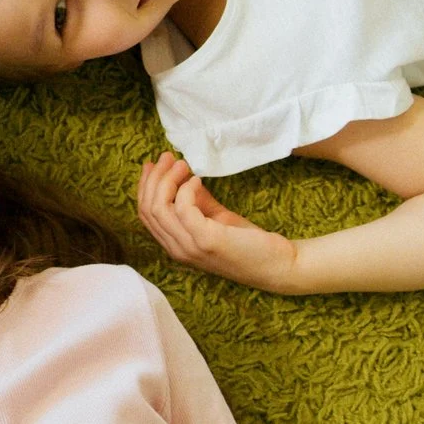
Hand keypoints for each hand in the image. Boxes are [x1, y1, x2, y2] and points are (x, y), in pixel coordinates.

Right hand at [138, 154, 303, 293]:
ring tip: (182, 164)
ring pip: (159, 208)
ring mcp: (189, 247)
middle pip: (148, 209)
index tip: (153, 163)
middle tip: (168, 157)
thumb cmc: (248, 244)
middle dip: (154, 177)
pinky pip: (182, 208)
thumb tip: (184, 178)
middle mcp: (177, 249)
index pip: (146, 214)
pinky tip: (198, 180)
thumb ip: (198, 203)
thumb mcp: (217, 219)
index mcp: (176, 245)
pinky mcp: (206, 241)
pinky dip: (186, 189)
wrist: (278, 265)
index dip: (145, 186)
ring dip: (167, 179)